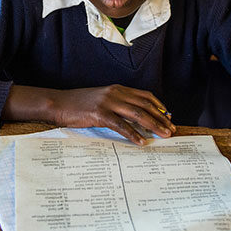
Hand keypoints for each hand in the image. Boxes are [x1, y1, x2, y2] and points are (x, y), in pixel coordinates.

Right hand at [48, 85, 175, 144]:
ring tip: (163, 135)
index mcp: (117, 89)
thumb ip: (118, 104)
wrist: (59, 103)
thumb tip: (135, 117)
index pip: (145, 95)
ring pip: (137, 114)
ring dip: (153, 125)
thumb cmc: (79, 104)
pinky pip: (121, 125)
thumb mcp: (102, 100)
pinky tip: (141, 142)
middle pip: (145, 105)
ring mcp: (108, 102)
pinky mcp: (99, 114)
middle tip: (171, 129)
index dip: (159, 106)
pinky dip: (133, 134)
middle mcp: (115, 93)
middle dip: (161, 118)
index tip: (168, 116)